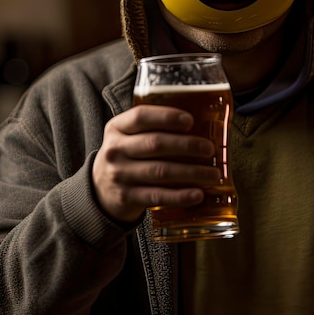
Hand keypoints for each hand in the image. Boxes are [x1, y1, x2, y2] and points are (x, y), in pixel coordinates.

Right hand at [92, 105, 218, 223]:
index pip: (141, 116)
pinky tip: (198, 194)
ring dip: (192, 172)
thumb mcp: (128, 137)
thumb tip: (201, 124)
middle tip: (210, 149)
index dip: (167, 117)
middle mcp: (115, 150)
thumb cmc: (127, 157)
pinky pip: (157, 196)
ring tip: (214, 174)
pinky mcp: (126, 197)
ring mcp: (119, 175)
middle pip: (155, 143)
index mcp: (117, 128)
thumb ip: (152, 128)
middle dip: (187, 145)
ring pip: (161, 171)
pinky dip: (180, 196)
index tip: (190, 120)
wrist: (100, 191)